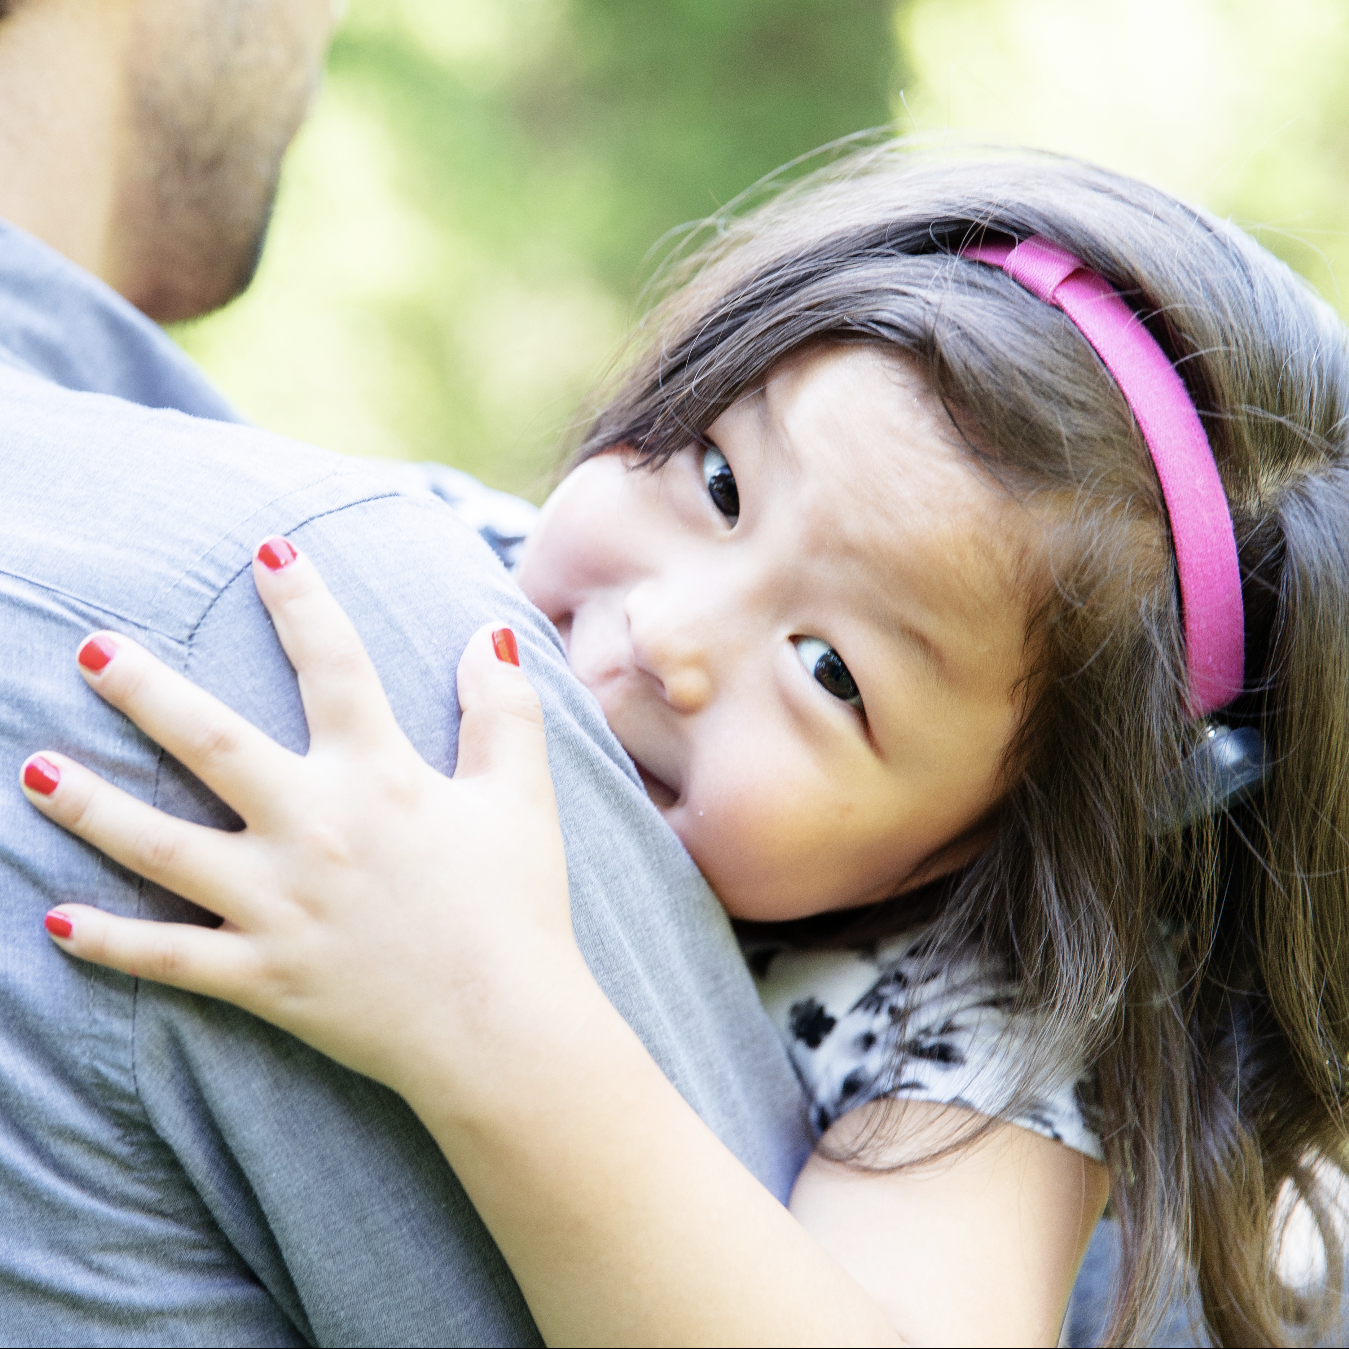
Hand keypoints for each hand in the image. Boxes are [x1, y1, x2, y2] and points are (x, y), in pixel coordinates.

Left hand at [19, 537, 583, 1111]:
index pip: (335, 666)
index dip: (303, 600)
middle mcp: (315, 830)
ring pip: (162, 846)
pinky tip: (54, 923)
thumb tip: (487, 633)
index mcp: (380, 779)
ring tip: (36, 770)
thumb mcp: (522, 799)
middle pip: (212, 743)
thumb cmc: (519, 908)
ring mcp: (278, 906)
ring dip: (94, 807)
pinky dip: (111, 943)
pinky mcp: (262, 976)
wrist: (505, 1030)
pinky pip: (171, 958)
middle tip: (91, 650)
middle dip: (146, 690)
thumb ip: (506, 710)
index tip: (269, 548)